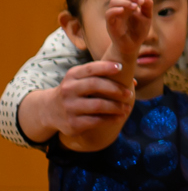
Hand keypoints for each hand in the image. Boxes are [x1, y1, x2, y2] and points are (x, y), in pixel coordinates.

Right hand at [19, 58, 139, 143]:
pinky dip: (111, 119)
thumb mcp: (81, 80)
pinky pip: (96, 121)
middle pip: (95, 85)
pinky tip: (119, 117)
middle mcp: (68, 90)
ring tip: (127, 108)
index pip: (90, 68)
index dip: (106, 67)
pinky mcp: (72, 123)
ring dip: (116, 106)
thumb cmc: (75, 91)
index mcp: (72, 76)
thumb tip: (134, 82)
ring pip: (98, 105)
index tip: (121, 67)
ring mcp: (69, 107)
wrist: (49, 111)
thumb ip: (103, 77)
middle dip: (115, 89)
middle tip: (129, 94)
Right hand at [102, 0, 152, 67]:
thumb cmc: (139, 31)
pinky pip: (109, 14)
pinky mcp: (111, 24)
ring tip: (135, 7)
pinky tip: (123, 10)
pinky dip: (115, 10)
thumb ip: (148, 7)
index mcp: (128, 4)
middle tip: (140, 2)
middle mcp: (120, 7)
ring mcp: (114, 15)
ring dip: (125, 1)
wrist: (133, 45)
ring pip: (113, 1)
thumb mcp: (147, 17)